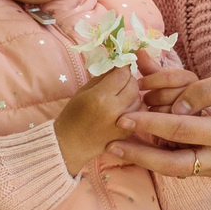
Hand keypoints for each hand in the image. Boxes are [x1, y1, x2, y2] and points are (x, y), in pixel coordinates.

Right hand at [54, 60, 144, 174]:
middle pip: (133, 85)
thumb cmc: (73, 115)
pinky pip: (139, 112)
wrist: (72, 144)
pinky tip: (124, 106)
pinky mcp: (128, 132)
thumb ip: (102, 77)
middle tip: (121, 79)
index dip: (122, 67)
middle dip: (129, 79)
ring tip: (121, 94)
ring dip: (133, 93)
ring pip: (139, 98)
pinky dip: (134, 106)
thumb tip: (118, 66)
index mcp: (100, 97)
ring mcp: (123, 123)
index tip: (121, 65)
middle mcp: (114, 110)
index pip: (121, 74)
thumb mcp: (84, 91)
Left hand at [107, 66, 210, 177]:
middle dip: (139, 155)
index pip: (179, 129)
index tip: (124, 115)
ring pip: (176, 169)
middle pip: (171, 164)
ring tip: (119, 147)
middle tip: (110, 145)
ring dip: (148, 158)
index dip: (149, 122)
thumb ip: (207, 89)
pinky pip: (186, 166)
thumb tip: (177, 102)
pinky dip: (164, 157)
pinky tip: (146, 145)